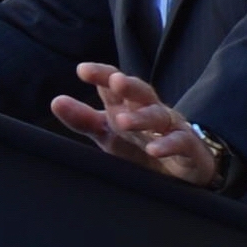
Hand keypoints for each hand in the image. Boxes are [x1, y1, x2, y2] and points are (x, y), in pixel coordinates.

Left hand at [50, 63, 222, 185]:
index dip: (102, 75)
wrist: (181, 176)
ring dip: (142, 117)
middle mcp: (152, 112)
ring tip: (123, 121)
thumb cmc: (141, 149)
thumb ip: (84, 120)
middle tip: (115, 81)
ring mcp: (172, 128)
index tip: (82, 70)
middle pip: (142, 92)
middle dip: (129, 85)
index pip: (116, 85)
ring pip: (159, 116)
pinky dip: (168, 145)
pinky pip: (181, 142)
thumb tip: (56, 101)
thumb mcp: (109, 136)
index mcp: (130, 106)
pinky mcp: (190, 148)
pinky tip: (154, 149)